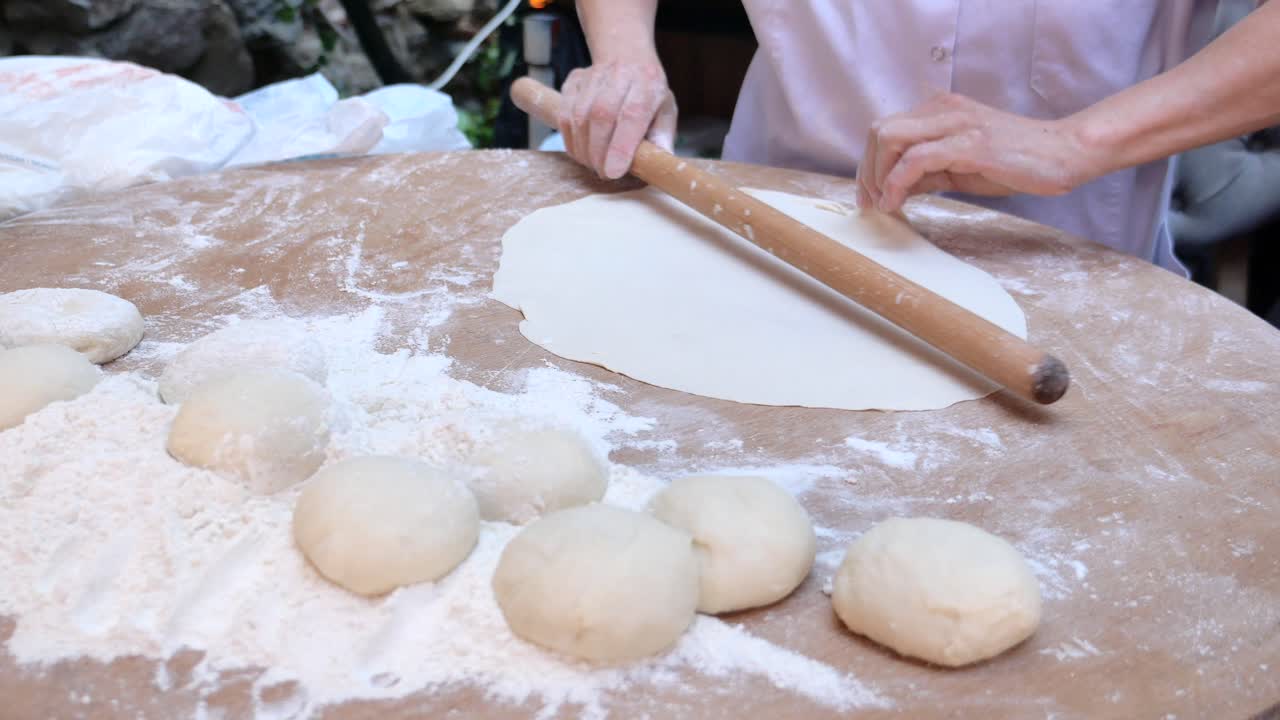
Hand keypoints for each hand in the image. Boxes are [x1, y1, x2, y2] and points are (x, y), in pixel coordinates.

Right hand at [559, 60, 677, 178]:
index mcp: (648, 83)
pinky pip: (564, 115)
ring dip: (584, 149)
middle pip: (601, 116)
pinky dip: (570, 140)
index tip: (614, 172)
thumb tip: (659, 165)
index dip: (621, 146)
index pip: (632, 114)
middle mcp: (620, 75)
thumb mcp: (665, 110)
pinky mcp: (573, 81)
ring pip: (579, 117)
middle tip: (603, 173)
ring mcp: (593, 76)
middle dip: (599, 153)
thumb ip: (663, 137)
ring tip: (593, 164)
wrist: (625, 56)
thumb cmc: (647, 91)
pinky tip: (581, 151)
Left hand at [855, 93, 1104, 212]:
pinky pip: (916, 159)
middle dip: (866, 171)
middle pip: (879, 131)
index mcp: (941, 111)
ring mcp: (956, 123)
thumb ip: (928, 172)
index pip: (886, 129)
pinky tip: (897, 203)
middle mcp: (944, 109)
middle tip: (870, 203)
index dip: (869, 164)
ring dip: (877, 176)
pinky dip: (897, 183)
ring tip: (884, 204)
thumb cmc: (1018, 161)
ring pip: (890, 138)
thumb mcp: (962, 166)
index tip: (869, 196)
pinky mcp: (968, 143)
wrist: (1066, 152)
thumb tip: (894, 188)